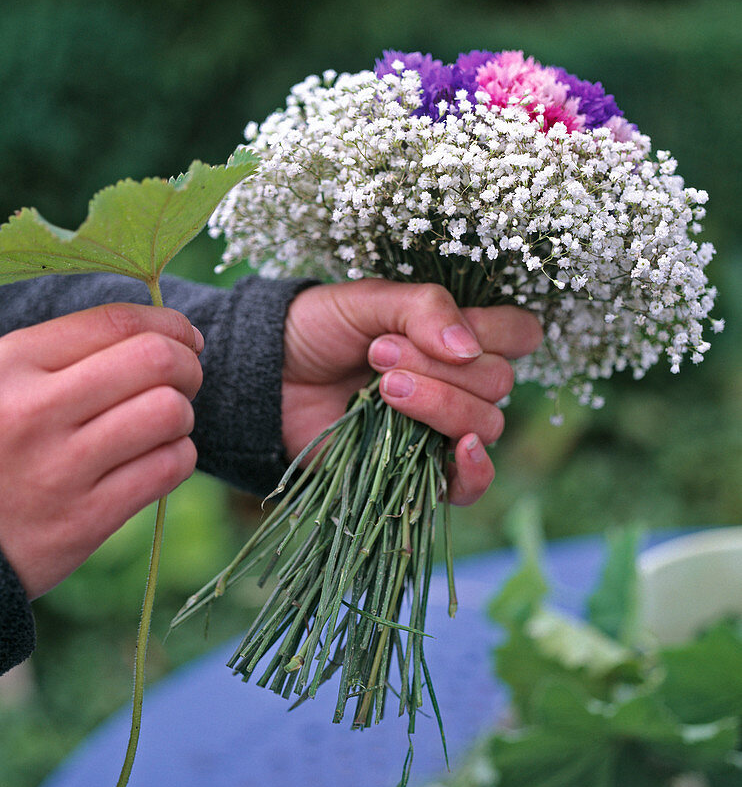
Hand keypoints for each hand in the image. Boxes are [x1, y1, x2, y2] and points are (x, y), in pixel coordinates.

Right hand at [0, 304, 203, 598]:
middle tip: (185, 382)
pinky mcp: (86, 519)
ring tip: (163, 427)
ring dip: (182, 417)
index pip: (116, 321)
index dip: (169, 324)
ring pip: (170, 413)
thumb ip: (68, 353)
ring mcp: (60, 468)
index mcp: (8, 363)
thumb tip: (164, 334)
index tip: (186, 337)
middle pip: (155, 360)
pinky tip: (157, 460)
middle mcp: (33, 409)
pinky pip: (169, 467)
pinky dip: (178, 458)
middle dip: (188, 367)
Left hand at [282, 281, 542, 504]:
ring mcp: (441, 430)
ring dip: (439, 403)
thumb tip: (469, 348)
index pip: (518, 335)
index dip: (497, 333)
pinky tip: (457, 448)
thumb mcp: (367, 300)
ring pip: (485, 425)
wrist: (268, 377)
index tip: (437, 328)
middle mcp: (460, 384)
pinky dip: (473, 470)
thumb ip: (423, 309)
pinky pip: (470, 486)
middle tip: (378, 354)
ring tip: (382, 387)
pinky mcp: (419, 473)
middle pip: (498, 382)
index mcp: (457, 337)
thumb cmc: (318, 329)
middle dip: (439, 367)